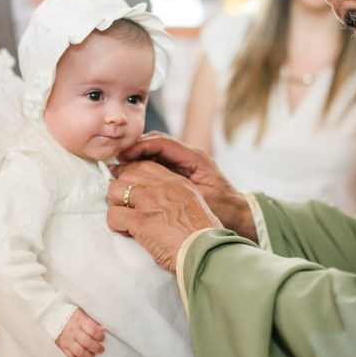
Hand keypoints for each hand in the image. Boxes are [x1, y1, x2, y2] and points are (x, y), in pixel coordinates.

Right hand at [55, 308, 105, 356]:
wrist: (54, 317)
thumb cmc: (72, 317)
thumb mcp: (83, 313)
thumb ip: (93, 321)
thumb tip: (102, 329)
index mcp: (79, 319)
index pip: (92, 329)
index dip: (99, 335)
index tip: (102, 337)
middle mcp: (72, 330)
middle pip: (87, 342)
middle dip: (96, 348)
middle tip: (100, 349)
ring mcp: (66, 339)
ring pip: (79, 351)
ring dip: (88, 355)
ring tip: (92, 355)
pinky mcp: (61, 347)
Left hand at [107, 160, 223, 271]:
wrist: (206, 252)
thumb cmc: (203, 236)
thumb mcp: (194, 204)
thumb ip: (176, 196)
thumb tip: (159, 201)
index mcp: (175, 181)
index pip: (144, 165)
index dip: (130, 175)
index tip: (128, 189)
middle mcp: (162, 186)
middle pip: (126, 174)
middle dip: (121, 191)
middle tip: (126, 208)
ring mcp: (149, 201)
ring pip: (115, 190)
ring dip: (116, 205)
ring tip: (126, 221)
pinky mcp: (140, 221)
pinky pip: (113, 215)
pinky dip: (115, 225)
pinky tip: (127, 233)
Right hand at [116, 133, 255, 238]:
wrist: (239, 213)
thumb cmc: (224, 208)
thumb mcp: (201, 198)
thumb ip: (179, 189)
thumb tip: (150, 185)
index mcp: (194, 157)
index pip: (163, 143)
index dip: (141, 146)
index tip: (124, 155)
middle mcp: (188, 155)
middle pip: (156, 143)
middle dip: (135, 149)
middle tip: (116, 162)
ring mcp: (184, 162)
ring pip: (156, 152)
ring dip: (138, 158)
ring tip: (120, 169)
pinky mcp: (181, 171)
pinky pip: (159, 163)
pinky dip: (144, 167)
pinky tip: (133, 178)